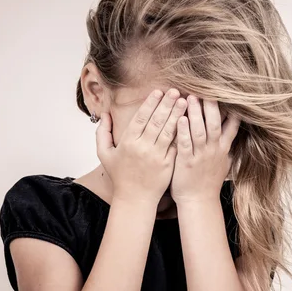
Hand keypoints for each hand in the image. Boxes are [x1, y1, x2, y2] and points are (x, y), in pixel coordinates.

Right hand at [96, 88, 188, 203]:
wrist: (135, 199)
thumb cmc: (120, 176)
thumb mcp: (105, 154)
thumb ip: (102, 133)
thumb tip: (105, 114)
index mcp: (128, 143)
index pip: (141, 118)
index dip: (150, 103)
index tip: (158, 91)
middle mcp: (143, 148)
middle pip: (156, 121)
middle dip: (166, 104)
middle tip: (176, 91)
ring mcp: (157, 157)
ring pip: (168, 131)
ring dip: (177, 115)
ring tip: (185, 102)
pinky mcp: (168, 165)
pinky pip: (176, 145)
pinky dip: (182, 133)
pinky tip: (189, 122)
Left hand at [169, 95, 240, 203]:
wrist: (199, 201)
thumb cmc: (207, 181)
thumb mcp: (223, 163)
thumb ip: (227, 146)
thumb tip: (233, 132)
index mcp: (222, 149)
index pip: (231, 126)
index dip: (231, 110)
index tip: (230, 95)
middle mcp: (214, 150)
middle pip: (214, 123)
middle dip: (211, 106)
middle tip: (206, 89)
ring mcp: (200, 156)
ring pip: (200, 131)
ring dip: (195, 114)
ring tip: (190, 97)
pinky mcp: (187, 162)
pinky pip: (185, 144)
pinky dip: (183, 131)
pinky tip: (180, 119)